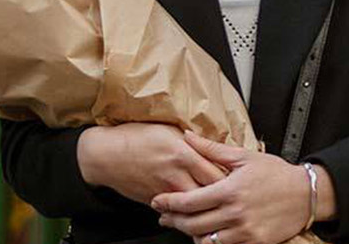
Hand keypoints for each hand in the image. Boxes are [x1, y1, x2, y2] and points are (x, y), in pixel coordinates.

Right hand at [75, 123, 226, 204]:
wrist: (106, 154)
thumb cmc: (137, 137)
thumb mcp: (169, 131)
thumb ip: (194, 143)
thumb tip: (216, 151)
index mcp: (184, 153)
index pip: (218, 172)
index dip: (233, 180)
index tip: (241, 182)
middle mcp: (177, 175)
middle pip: (211, 194)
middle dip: (225, 199)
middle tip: (236, 201)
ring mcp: (166, 191)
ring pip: (196, 209)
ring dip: (208, 212)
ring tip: (220, 214)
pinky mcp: (156, 202)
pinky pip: (178, 214)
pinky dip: (188, 216)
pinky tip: (197, 217)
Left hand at [150, 132, 323, 243]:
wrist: (306, 194)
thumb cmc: (276, 173)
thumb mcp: (243, 156)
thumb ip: (212, 149)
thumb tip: (187, 136)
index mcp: (229, 190)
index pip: (189, 201)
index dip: (169, 203)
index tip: (158, 202)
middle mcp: (235, 213)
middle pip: (193, 224)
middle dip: (174, 221)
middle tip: (164, 217)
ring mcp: (245, 231)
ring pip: (207, 240)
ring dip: (191, 235)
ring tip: (183, 227)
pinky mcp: (255, 242)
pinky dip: (211, 243)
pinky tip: (206, 236)